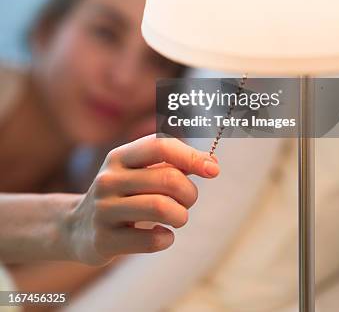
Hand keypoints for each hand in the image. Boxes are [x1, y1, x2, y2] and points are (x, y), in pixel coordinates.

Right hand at [64, 135, 218, 264]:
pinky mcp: (104, 240)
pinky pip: (151, 239)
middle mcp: (108, 179)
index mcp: (119, 157)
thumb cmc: (123, 195)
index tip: (213, 170)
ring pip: (161, 208)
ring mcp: (103, 210)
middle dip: (189, 192)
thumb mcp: (139, 172)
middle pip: (167, 179)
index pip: (160, 145)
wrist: (77, 228)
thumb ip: (172, 165)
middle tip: (189, 201)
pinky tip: (163, 235)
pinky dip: (167, 237)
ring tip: (178, 218)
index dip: (191, 156)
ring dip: (181, 215)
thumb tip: (211, 164)